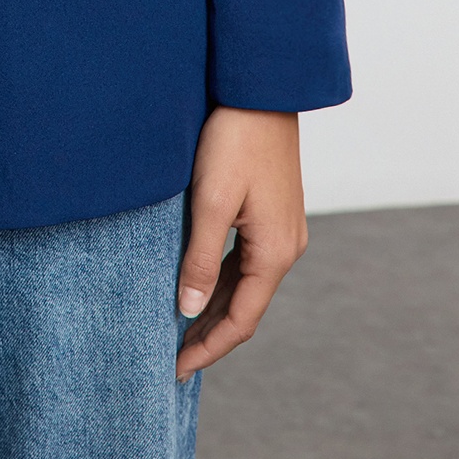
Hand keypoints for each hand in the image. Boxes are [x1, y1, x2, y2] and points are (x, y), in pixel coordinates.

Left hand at [174, 107, 306, 379]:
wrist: (261, 90)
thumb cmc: (234, 139)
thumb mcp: (211, 200)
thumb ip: (199, 257)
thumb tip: (188, 309)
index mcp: (275, 252)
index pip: (241, 320)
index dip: (209, 347)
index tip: (176, 368)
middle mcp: (285, 246)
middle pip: (245, 306)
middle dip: (210, 333)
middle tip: (173, 357)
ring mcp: (281, 229)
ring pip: (244, 283)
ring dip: (214, 307)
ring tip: (179, 329)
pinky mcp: (271, 211)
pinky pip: (246, 260)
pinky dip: (221, 278)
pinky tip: (197, 283)